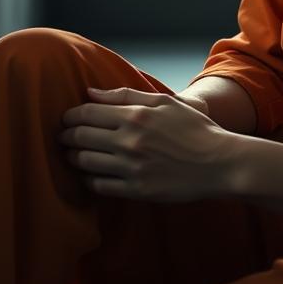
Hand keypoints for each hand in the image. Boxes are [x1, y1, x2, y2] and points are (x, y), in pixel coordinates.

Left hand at [57, 87, 233, 202]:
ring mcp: (131, 168)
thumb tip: (91, 93)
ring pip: (84, 162)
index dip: (70, 116)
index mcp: (135, 116)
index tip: (66, 118)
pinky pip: (99, 186)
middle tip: (64, 136)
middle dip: (66, 136)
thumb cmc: (194, 128)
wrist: (218, 162)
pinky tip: (91, 174)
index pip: (86, 114)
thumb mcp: (165, 102)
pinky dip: (88, 179)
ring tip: (73, 154)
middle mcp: (129, 141)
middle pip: (79, 138)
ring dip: (73, 157)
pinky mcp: (136, 190)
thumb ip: (126, 95)